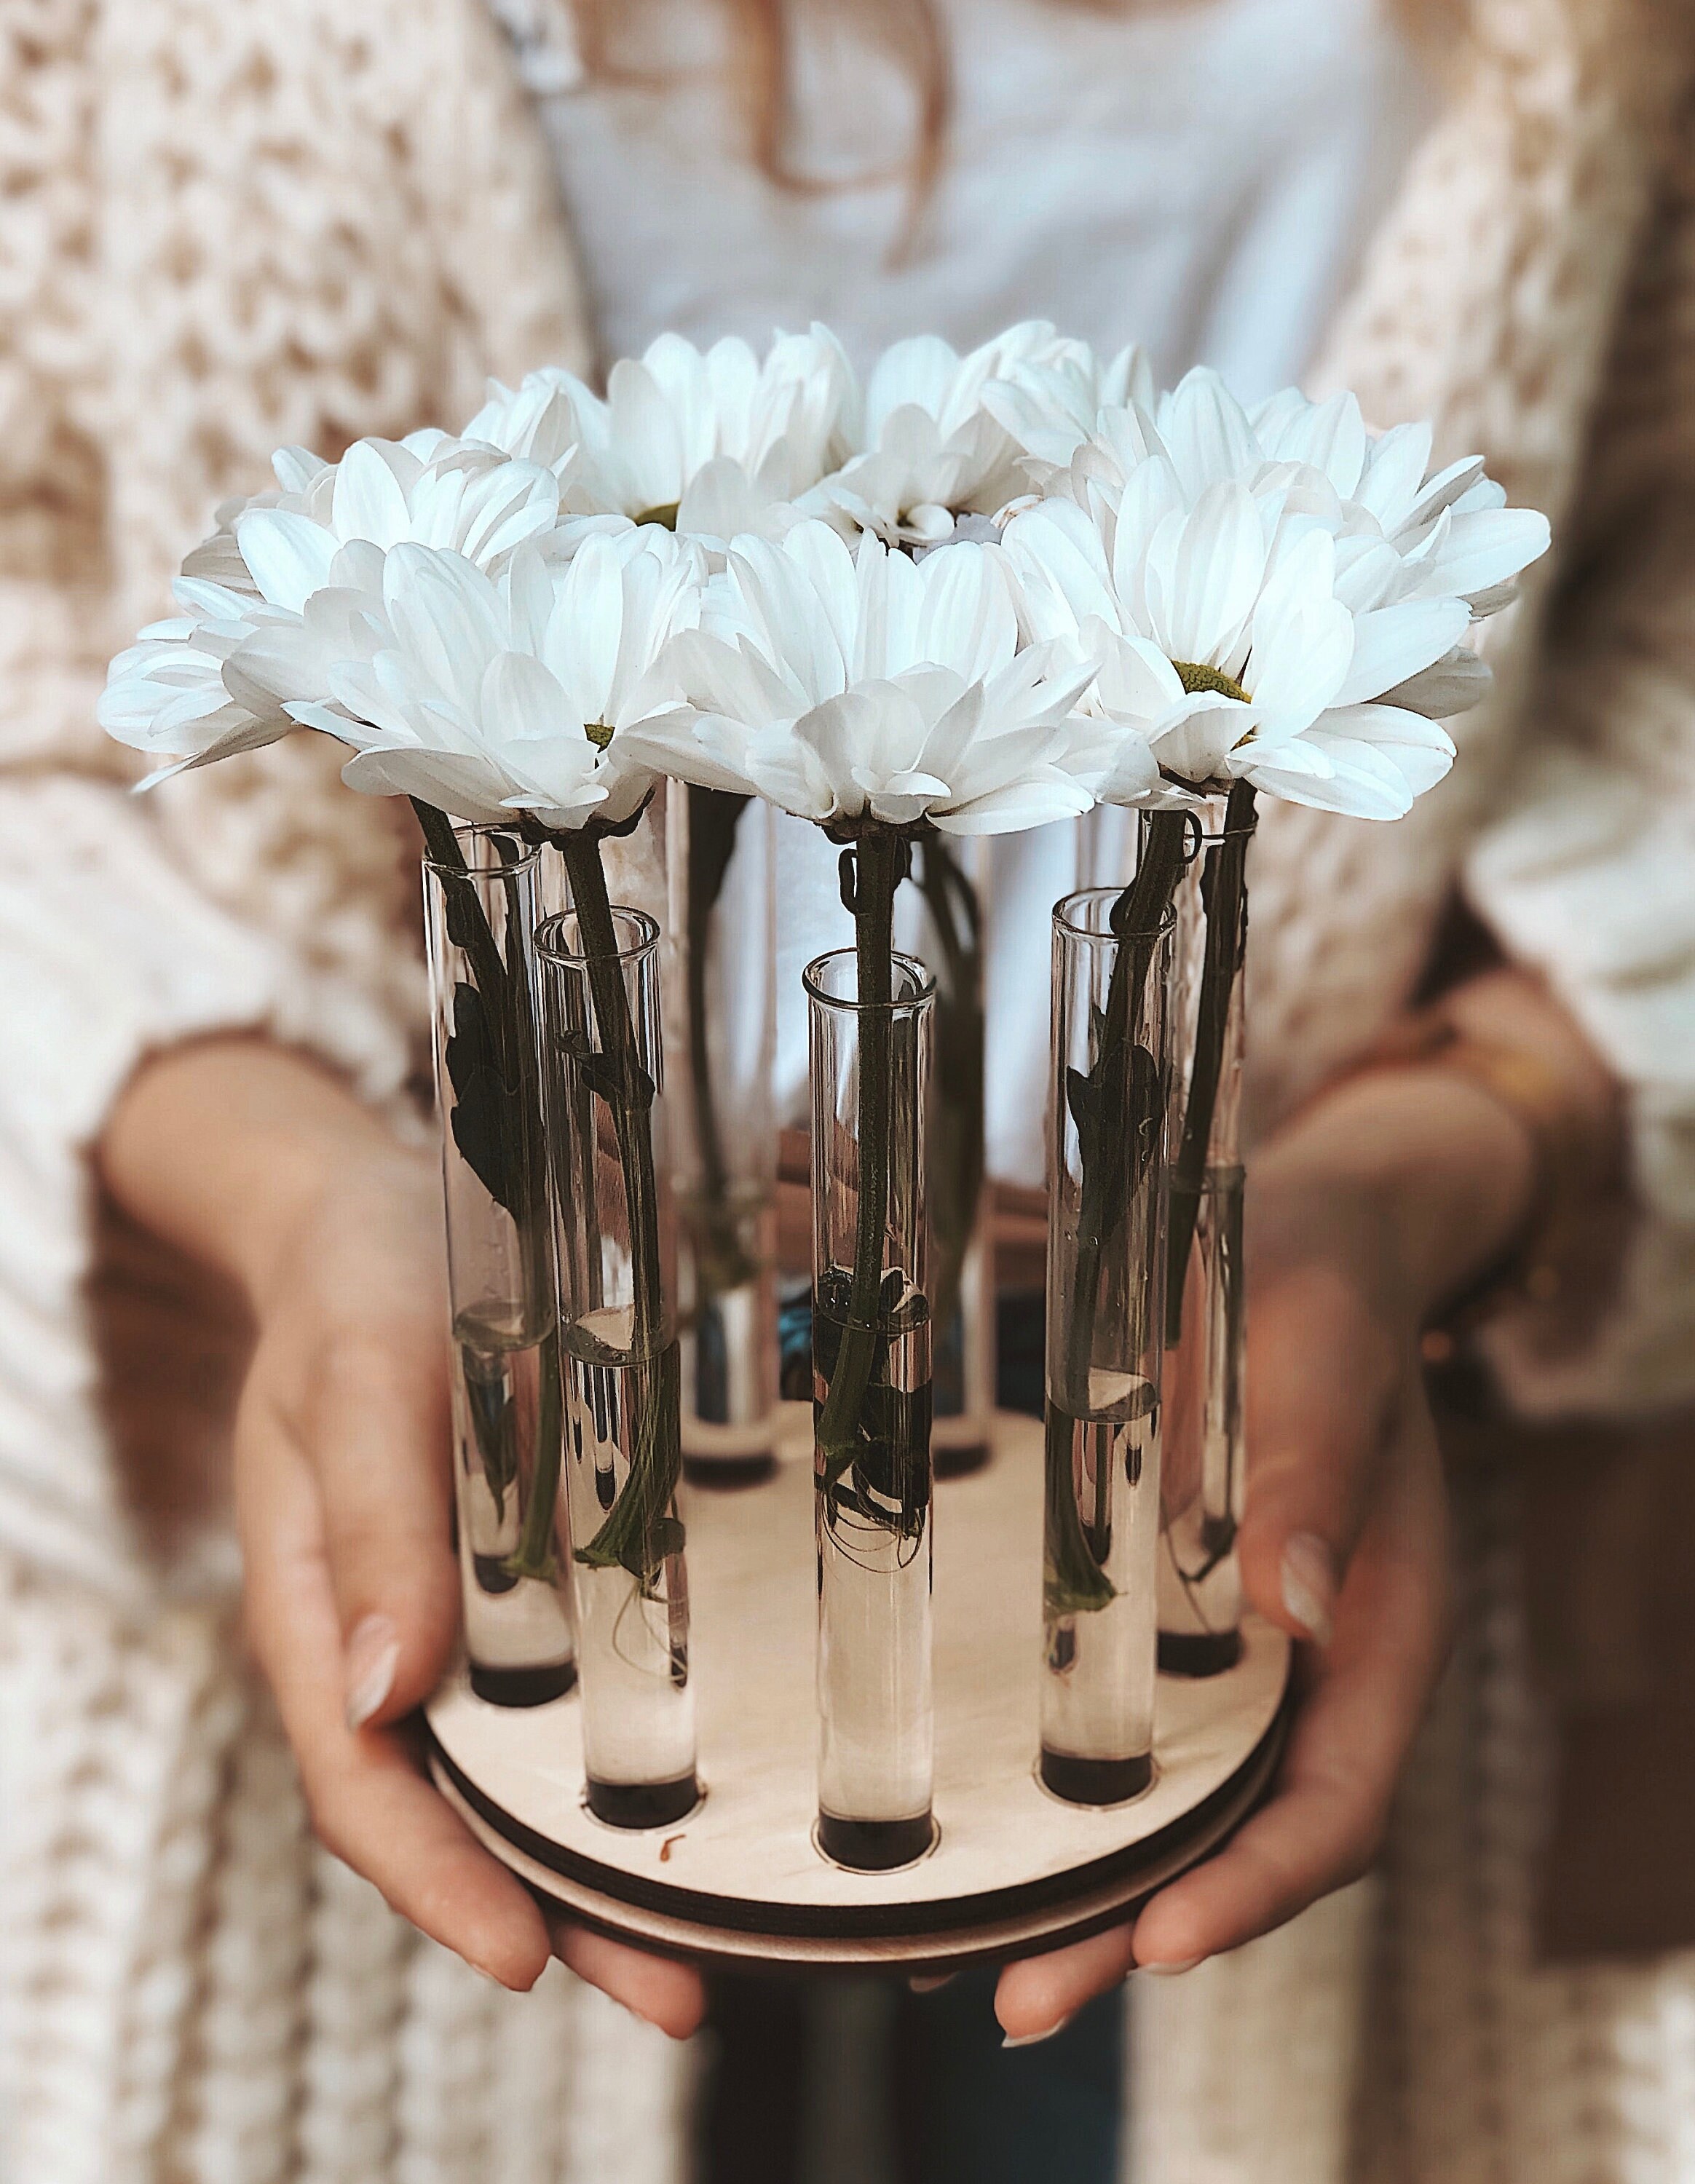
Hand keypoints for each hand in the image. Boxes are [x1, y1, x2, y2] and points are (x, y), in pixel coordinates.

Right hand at [101, 1038, 704, 2034]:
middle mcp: (395, 1639)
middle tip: (677, 1992)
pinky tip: (717, 1788)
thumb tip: (387, 1689)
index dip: (438, 1885)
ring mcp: (461, 1616)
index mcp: (320, 1610)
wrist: (380, 1214)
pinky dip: (630, 1757)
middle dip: (560, 1916)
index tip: (527, 1957)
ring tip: (724, 1938)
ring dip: (610, 1863)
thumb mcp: (354, 1376)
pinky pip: (569, 1692)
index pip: (364, 1787)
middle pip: (460, 1816)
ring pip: (525, 1775)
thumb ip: (373, 1518)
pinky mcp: (526, 1576)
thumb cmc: (358, 1286)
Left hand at [996, 1011, 1556, 2039]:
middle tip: (1014, 1998)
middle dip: (1133, 1929)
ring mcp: (1231, 1648)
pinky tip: (956, 1829)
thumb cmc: (1318, 1278)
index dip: (1257, 1886)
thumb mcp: (1321, 1350)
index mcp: (1375, 1624)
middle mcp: (1304, 1661)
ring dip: (1076, 1888)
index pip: (1335, 1801)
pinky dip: (1049, 1793)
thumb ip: (1314, 1467)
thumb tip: (1285, 1608)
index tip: (1164, 1943)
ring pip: (1166, 1804)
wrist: (1291, 1231)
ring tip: (955, 1959)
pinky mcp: (1162, 1612)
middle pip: (1235, 1837)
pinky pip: (1115, 1728)